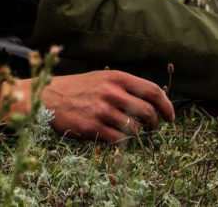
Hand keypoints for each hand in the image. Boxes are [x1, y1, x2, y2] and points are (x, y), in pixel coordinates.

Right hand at [0, 70, 174, 142]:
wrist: (48, 97)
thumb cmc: (78, 88)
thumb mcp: (102, 78)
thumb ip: (125, 87)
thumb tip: (153, 101)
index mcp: (116, 77)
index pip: (153, 90)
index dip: (166, 105)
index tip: (170, 116)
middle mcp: (111, 92)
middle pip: (148, 111)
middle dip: (155, 122)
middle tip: (152, 126)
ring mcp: (102, 111)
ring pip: (134, 128)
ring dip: (137, 133)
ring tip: (131, 130)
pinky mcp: (93, 128)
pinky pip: (118, 140)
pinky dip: (121, 140)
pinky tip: (115, 135)